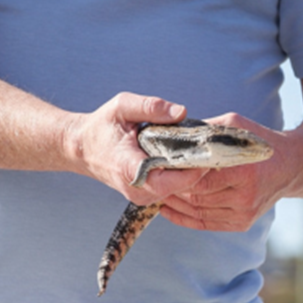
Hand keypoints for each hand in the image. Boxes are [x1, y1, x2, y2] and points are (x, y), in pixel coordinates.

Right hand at [68, 92, 207, 205]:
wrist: (82, 149)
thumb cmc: (103, 126)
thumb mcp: (122, 106)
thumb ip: (151, 107)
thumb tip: (181, 111)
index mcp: (130, 168)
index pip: (170, 178)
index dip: (194, 169)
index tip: (211, 152)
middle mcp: (138, 189)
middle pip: (181, 186)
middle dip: (201, 167)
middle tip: (220, 148)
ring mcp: (143, 196)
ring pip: (181, 189)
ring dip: (195, 171)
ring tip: (209, 150)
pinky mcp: (148, 196)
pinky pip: (174, 188)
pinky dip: (185, 174)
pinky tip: (195, 157)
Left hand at [160, 113, 296, 231]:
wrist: (291, 166)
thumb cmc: (260, 142)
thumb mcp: (235, 125)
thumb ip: (204, 130)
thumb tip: (172, 134)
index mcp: (244, 172)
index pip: (200, 179)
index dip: (176, 175)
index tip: (157, 166)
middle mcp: (245, 197)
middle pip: (196, 197)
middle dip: (171, 188)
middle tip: (151, 178)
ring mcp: (244, 213)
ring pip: (197, 211)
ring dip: (174, 203)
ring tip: (155, 190)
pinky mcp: (242, 223)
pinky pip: (205, 223)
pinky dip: (183, 217)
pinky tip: (168, 208)